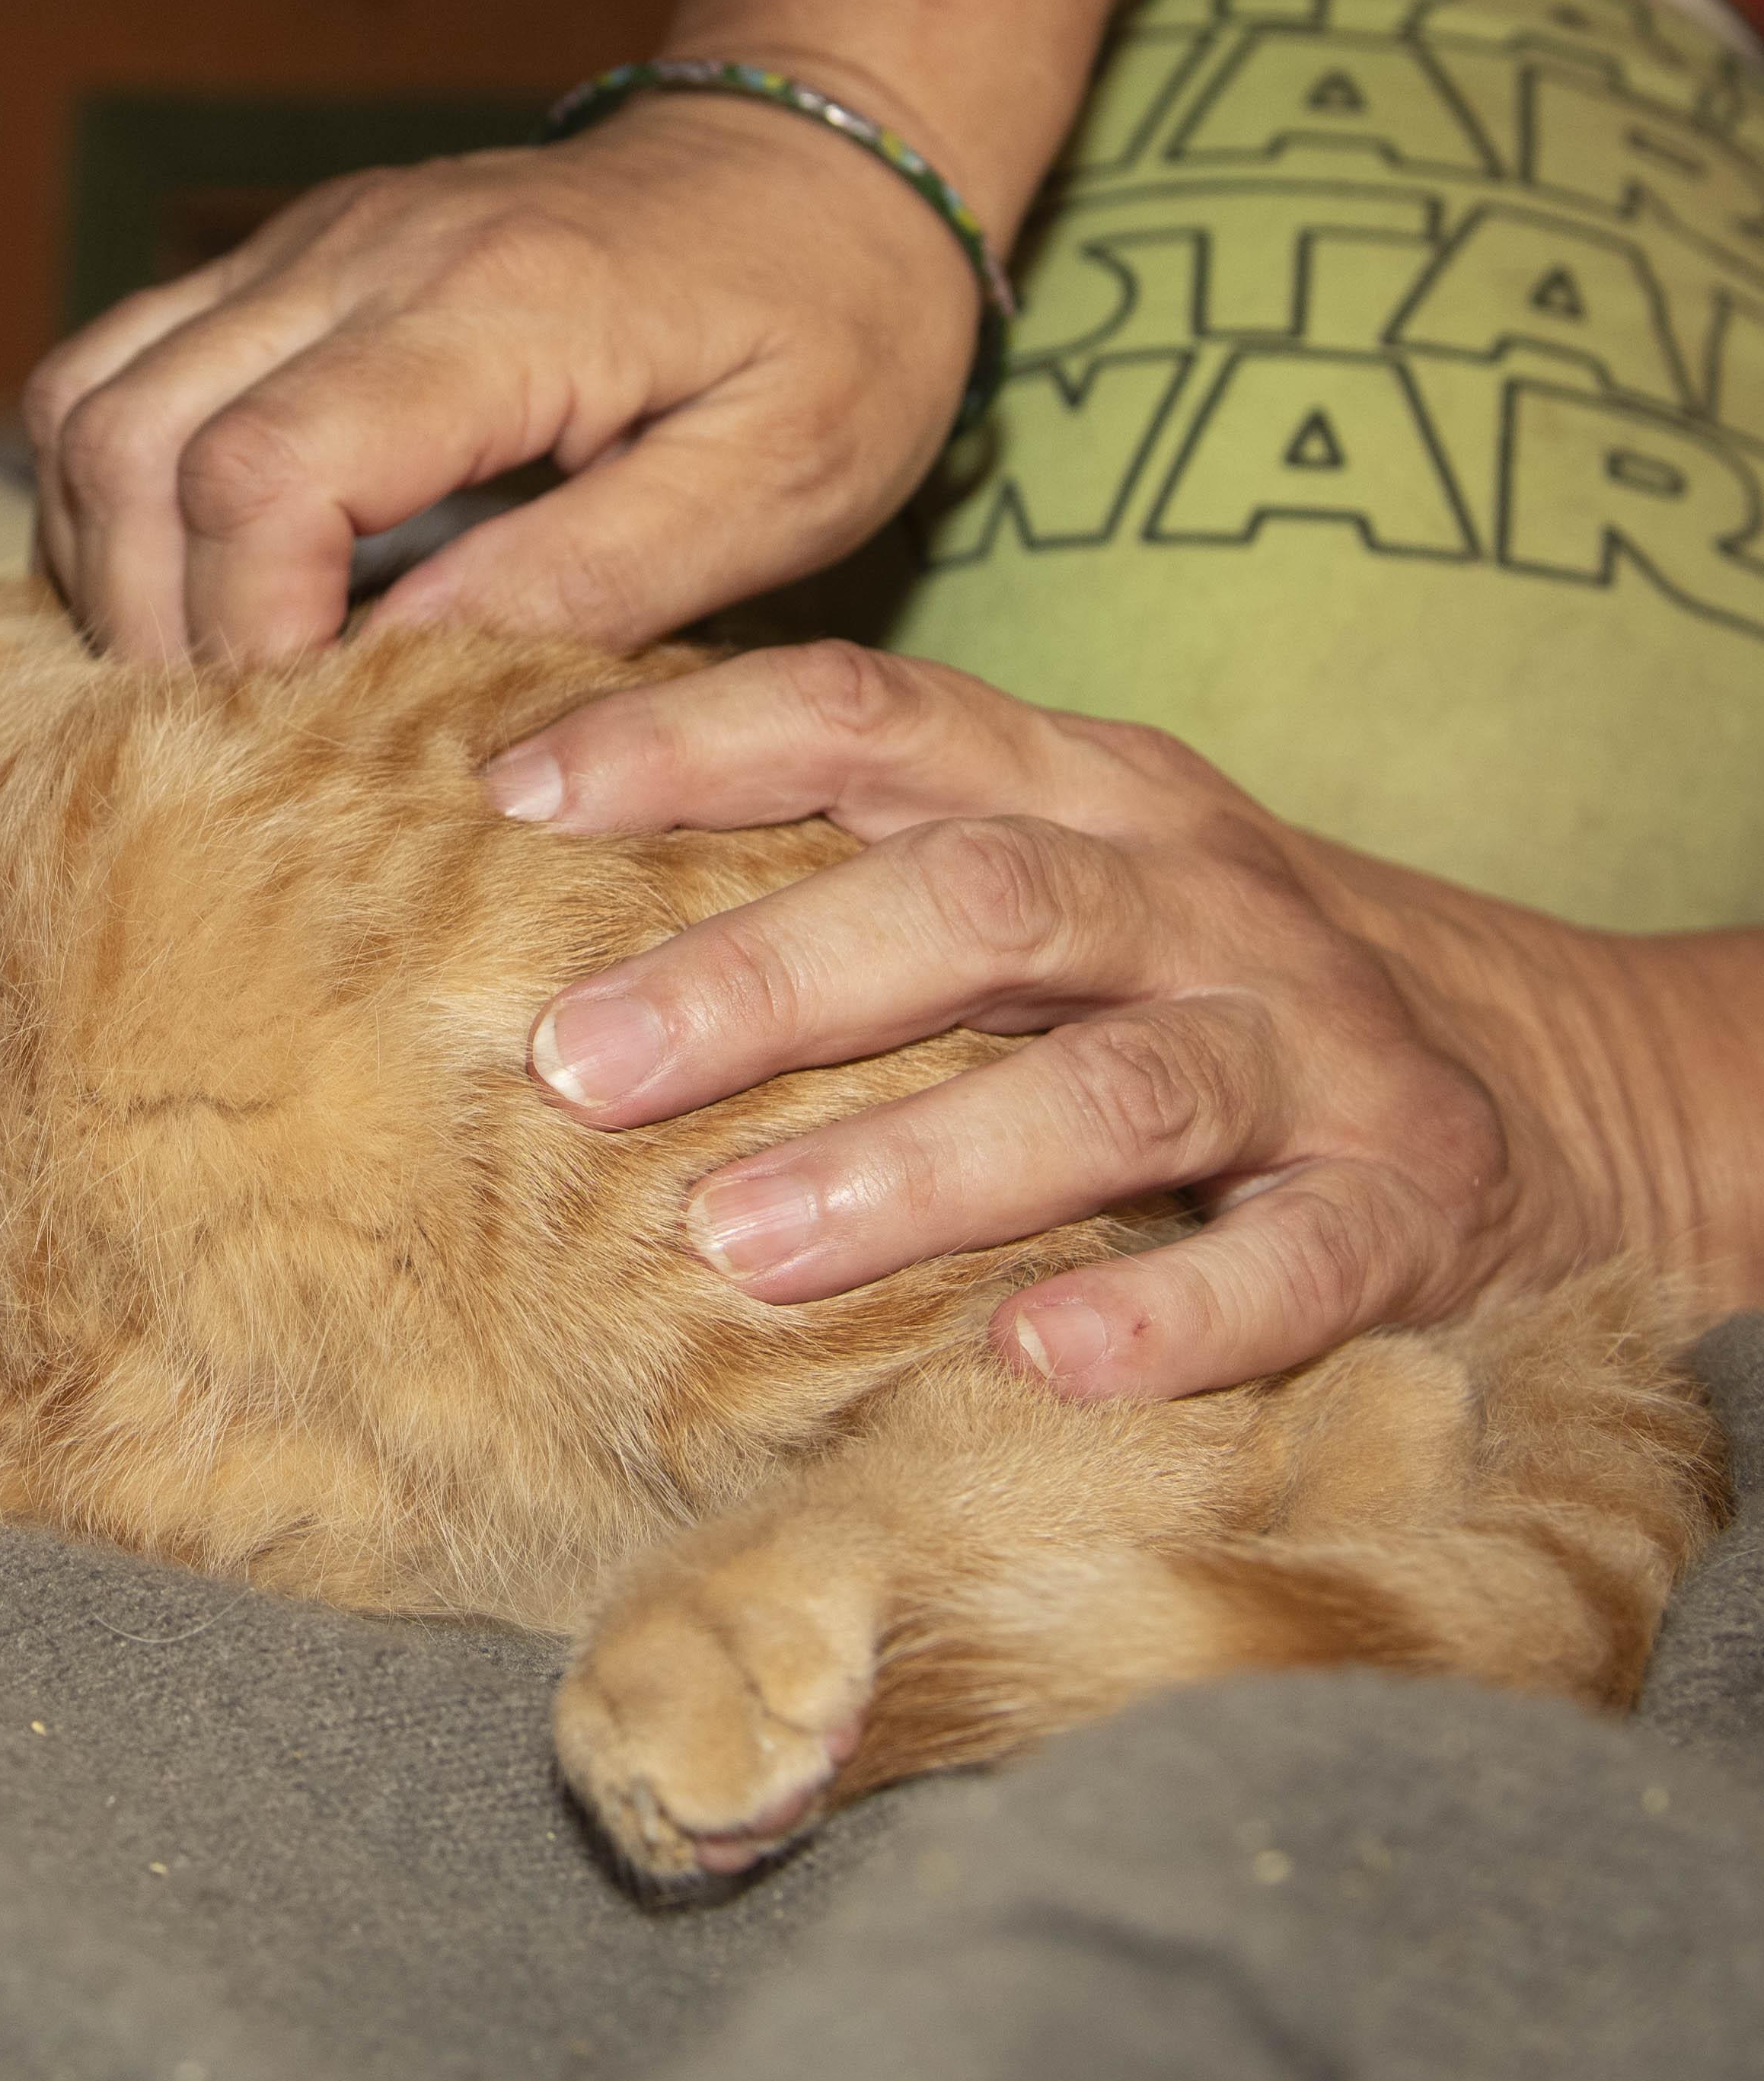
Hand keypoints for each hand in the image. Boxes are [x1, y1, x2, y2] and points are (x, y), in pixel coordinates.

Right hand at [21, 90, 981, 665]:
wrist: (824, 153)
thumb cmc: (834, 327)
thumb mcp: (784, 480)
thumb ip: (595, 574)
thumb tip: (399, 671)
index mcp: (494, 308)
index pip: (262, 473)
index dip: (245, 630)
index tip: (307, 730)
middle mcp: (362, 252)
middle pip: (134, 439)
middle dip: (149, 616)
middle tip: (234, 733)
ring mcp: (305, 243)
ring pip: (86, 398)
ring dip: (106, 554)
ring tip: (199, 666)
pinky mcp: (283, 260)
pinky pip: (115, 371)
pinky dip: (114, 494)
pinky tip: (192, 582)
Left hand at [486, 645, 1704, 1398]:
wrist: (1569, 1096)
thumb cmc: (1200, 989)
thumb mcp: (1051, 879)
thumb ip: (852, 860)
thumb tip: (541, 866)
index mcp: (1084, 792)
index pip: (868, 718)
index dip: (688, 740)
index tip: (510, 797)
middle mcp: (1197, 896)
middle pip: (969, 899)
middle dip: (762, 977)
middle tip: (576, 1062)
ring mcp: (1314, 1051)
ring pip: (1111, 1085)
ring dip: (916, 1163)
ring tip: (737, 1243)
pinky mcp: (1406, 1212)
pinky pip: (1290, 1261)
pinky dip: (1167, 1313)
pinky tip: (1034, 1361)